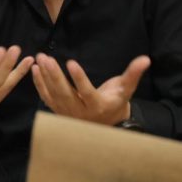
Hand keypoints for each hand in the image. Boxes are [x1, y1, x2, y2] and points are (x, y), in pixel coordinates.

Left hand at [31, 53, 150, 125]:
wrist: (105, 124)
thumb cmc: (116, 102)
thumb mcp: (126, 89)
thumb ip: (133, 74)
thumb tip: (146, 59)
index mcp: (97, 106)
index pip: (86, 92)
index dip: (79, 78)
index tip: (71, 62)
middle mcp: (80, 112)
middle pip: (65, 93)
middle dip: (54, 75)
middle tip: (47, 58)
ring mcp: (67, 112)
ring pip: (53, 95)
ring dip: (45, 76)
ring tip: (41, 58)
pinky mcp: (58, 110)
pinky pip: (46, 97)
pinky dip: (39, 83)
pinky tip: (35, 68)